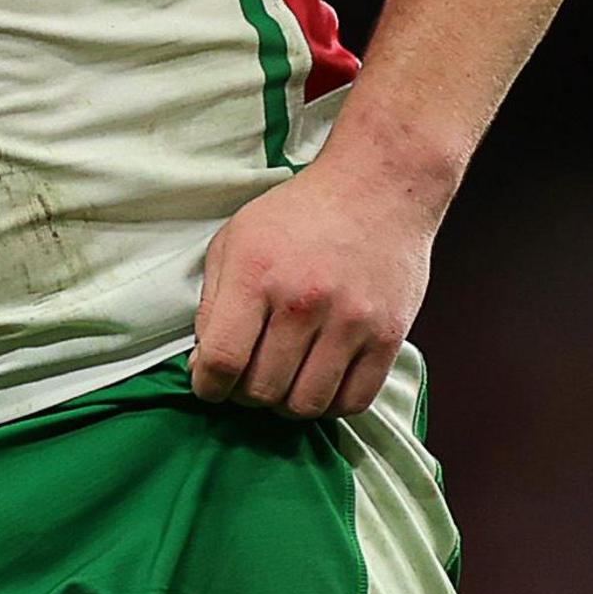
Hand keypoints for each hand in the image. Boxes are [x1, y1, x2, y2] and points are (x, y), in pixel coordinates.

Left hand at [189, 143, 442, 419]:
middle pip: (262, 389)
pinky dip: (330, 404)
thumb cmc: (297, 215)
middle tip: (247, 378)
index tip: (209, 385)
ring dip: (286, 404)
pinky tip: (319, 381)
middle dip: (244, 395)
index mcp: (255, 275)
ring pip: (306, 405)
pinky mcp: (388, 336)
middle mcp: (302, 301)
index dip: (207, 387)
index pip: (222, 361)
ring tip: (283, 380)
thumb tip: (204, 365)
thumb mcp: (234, 240)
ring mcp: (350, 322)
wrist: (376, 189)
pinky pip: (354, 401)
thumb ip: (212, 303)